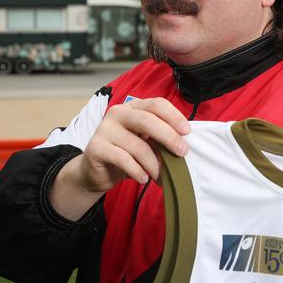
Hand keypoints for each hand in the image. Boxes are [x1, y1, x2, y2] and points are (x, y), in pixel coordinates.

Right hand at [50, 98, 189, 219]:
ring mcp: (105, 129)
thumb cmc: (127, 153)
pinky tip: (144, 178)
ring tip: (161, 176)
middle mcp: (118, 113)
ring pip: (138, 146)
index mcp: (133, 107)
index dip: (174, 116)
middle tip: (182, 153)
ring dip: (154, 164)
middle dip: (168, 137)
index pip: (156, 104)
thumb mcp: (146, 141)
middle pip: (147, 121)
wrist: (97, 171)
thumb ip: (160, 137)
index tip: (187, 131)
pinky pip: (123, 159)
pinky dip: (137, 171)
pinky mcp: (96, 147)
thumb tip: (183, 144)